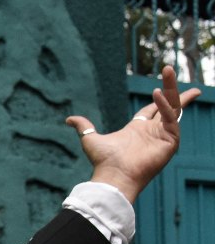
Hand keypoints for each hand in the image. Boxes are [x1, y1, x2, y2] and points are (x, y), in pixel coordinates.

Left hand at [66, 66, 200, 202]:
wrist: (113, 176)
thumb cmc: (103, 161)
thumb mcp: (90, 139)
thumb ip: (84, 127)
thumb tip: (69, 119)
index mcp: (136, 130)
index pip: (151, 110)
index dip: (157, 98)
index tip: (160, 85)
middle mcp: (151, 132)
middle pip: (167, 105)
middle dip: (171, 88)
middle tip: (171, 68)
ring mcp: (162, 136)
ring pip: (173, 108)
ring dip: (173, 89)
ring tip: (169, 69)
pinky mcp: (170, 142)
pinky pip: (171, 119)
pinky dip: (165, 106)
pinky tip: (157, 94)